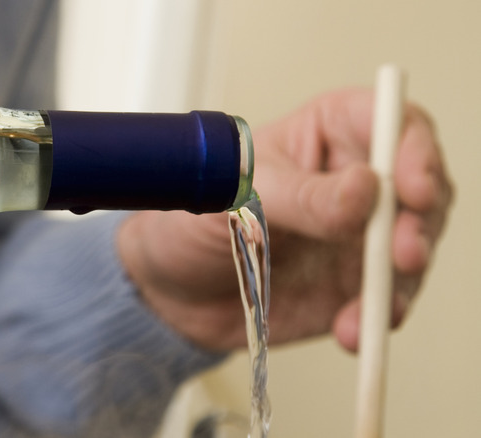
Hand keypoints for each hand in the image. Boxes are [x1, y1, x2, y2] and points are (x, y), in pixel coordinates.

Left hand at [117, 89, 452, 352]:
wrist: (168, 293)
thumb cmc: (190, 224)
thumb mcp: (233, 197)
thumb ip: (301, 196)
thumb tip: (365, 190)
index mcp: (325, 135)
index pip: (391, 122)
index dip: (414, 148)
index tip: (410, 185)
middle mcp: (352, 183)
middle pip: (420, 187)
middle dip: (419, 221)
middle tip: (401, 252)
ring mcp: (357, 238)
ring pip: (412, 247)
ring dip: (401, 277)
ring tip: (372, 305)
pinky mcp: (352, 287)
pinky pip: (384, 300)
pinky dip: (376, 317)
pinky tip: (351, 329)